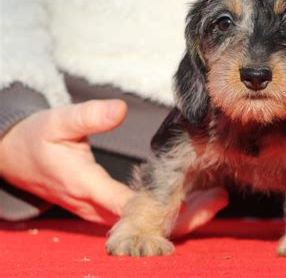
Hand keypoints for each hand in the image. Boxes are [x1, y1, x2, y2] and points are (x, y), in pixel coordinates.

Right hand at [0, 99, 227, 232]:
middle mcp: (97, 206)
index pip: (129, 205)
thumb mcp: (58, 121)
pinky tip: (192, 198)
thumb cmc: (38, 139)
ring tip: (218, 199)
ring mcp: (101, 210)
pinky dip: (166, 210)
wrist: (16, 157)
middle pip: (147, 220)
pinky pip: (140, 215)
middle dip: (185, 216)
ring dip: (181, 214)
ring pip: (146, 221)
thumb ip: (88, 116)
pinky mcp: (104, 206)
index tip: (197, 199)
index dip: (163, 207)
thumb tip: (119, 109)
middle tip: (221, 200)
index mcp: (87, 186)